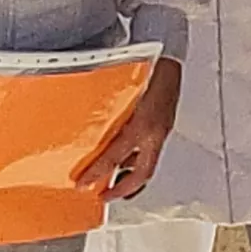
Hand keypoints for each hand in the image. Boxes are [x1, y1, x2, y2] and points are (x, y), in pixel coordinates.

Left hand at [77, 57, 183, 197]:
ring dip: (131, 176)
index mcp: (143, 125)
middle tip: (104, 197)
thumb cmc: (144, 69)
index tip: (81, 184)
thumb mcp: (121, 94)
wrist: (168, 54)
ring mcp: (161, 128)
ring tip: (115, 182)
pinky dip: (137, 158)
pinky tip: (126, 155)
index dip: (98, 172)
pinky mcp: (163, 123)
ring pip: (147, 162)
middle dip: (123, 189)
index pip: (116, 156)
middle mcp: (155, 131)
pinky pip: (149, 148)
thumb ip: (105, 114)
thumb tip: (83, 134)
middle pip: (142, 173)